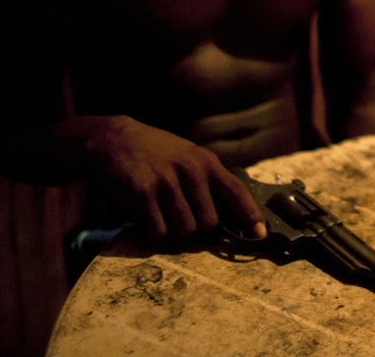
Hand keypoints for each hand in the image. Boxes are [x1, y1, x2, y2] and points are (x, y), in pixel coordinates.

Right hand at [85, 116, 266, 241]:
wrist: (114, 140)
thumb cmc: (157, 152)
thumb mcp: (189, 156)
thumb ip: (209, 180)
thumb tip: (230, 215)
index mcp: (206, 161)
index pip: (236, 191)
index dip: (250, 215)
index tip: (260, 234)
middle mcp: (191, 171)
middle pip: (209, 223)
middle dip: (197, 228)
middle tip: (182, 215)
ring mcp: (167, 182)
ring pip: (185, 230)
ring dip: (175, 230)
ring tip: (163, 212)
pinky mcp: (143, 193)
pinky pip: (159, 231)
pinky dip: (155, 233)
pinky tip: (148, 217)